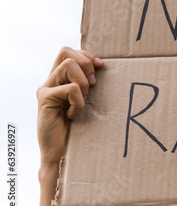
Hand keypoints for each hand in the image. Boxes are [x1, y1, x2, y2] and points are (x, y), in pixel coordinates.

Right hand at [36, 47, 103, 167]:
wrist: (61, 153)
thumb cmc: (78, 129)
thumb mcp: (85, 101)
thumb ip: (86, 84)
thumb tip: (101, 65)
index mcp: (58, 80)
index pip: (68, 52)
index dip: (86, 54)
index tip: (101, 66)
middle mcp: (49, 81)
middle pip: (66, 52)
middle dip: (86, 64)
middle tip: (92, 85)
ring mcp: (45, 89)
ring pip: (69, 66)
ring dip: (83, 83)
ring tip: (81, 102)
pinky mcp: (45, 99)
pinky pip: (71, 88)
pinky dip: (78, 101)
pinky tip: (73, 116)